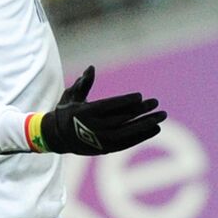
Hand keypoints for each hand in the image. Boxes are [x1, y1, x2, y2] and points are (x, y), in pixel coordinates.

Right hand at [27, 66, 166, 154]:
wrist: (56, 137)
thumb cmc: (66, 112)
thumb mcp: (71, 95)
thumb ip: (83, 83)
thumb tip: (91, 68)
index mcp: (84, 113)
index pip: (109, 106)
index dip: (125, 102)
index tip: (140, 96)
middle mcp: (92, 128)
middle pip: (121, 119)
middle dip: (140, 111)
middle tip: (156, 103)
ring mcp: (99, 140)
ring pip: (126, 133)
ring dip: (145, 125)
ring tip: (161, 117)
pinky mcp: (104, 149)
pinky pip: (126, 143)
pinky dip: (141, 136)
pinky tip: (155, 129)